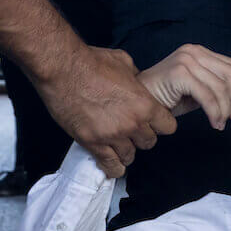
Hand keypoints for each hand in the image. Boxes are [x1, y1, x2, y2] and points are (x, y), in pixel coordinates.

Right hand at [32, 44, 175, 177]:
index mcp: (145, 104)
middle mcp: (132, 123)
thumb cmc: (92, 62)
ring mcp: (112, 135)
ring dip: (126, 151)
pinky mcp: (92, 142)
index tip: (155, 123)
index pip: (168, 127)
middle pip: (149, 142)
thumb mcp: (125, 63)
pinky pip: (109, 164)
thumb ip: (137, 78)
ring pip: (130, 155)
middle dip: (142, 137)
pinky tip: (114, 167)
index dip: (162, 124)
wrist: (62, 69)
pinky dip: (113, 168)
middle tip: (133, 132)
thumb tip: (139, 82)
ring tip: (121, 146)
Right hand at [138, 44, 230, 129]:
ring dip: (224, 110)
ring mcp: (186, 60)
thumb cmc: (165, 98)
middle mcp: (193, 51)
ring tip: (220, 123)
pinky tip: (214, 122)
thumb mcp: (196, 90)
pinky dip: (215, 112)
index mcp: (199, 52)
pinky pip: (208, 96)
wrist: (137, 100)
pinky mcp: (179, 73)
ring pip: (221, 88)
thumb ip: (216, 87)